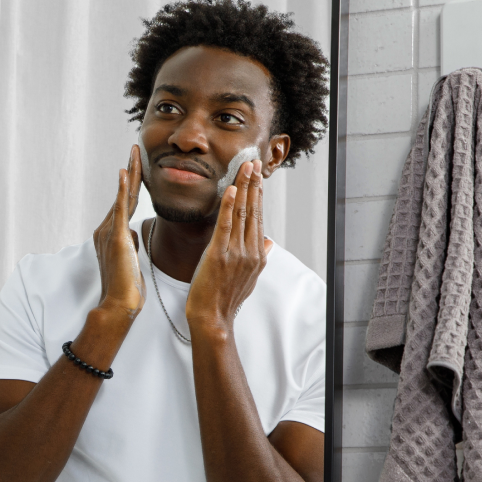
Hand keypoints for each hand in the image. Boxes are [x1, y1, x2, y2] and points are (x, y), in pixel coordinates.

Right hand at [92, 145, 145, 320]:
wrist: (118, 305)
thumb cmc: (127, 288)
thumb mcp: (130, 260)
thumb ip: (129, 243)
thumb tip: (133, 233)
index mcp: (113, 234)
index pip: (125, 203)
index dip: (132, 183)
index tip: (137, 165)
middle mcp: (108, 229)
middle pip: (123, 194)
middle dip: (130, 171)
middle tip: (136, 148)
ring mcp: (110, 232)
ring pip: (122, 196)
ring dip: (129, 173)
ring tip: (134, 152)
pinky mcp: (116, 237)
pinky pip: (119, 208)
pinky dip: (121, 189)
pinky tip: (124, 173)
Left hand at [186, 159, 272, 330]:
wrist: (212, 319)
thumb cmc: (224, 300)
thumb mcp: (248, 279)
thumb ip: (259, 259)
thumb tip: (269, 243)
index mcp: (256, 256)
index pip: (258, 218)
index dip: (258, 195)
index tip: (257, 177)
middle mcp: (250, 252)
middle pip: (254, 211)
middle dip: (254, 185)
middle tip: (254, 163)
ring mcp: (236, 253)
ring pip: (243, 214)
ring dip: (244, 188)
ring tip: (245, 168)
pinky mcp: (219, 256)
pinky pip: (225, 226)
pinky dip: (229, 207)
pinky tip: (231, 190)